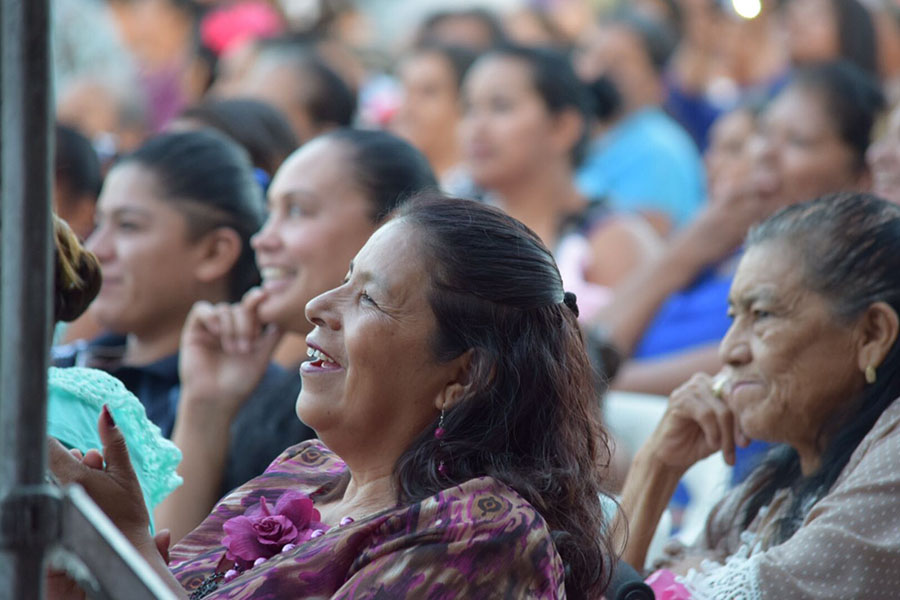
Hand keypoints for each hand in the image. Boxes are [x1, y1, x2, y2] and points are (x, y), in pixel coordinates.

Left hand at [48, 406, 150, 547]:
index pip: (50, 446)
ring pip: (61, 474)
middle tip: (100, 465)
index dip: (59, 438)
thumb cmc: (127, 511)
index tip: (72, 441)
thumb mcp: (125, 472)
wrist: (124, 546)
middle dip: (80, 458)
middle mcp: (59, 487)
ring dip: (79, 471)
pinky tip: (93, 496)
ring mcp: (58, 500)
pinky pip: (62, 488)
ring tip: (101, 482)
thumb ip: (113, 440)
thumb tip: (106, 411)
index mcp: (73, 475)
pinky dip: (77, 486)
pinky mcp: (60, 510)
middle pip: (59, 460)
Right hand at [178, 288, 282, 419]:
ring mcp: (212, 327)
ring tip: (232, 350)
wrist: (215, 400)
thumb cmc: (240, 383)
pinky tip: (217, 332)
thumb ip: (273, 338)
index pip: (255, 308)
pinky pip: (201, 309)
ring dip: (231, 328)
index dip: (260, 304)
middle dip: (246, 325)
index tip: (265, 301)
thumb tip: (285, 317)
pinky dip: (211, 316)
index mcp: (248, 330)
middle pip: (241, 308)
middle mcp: (230, 326)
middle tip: (246, 348)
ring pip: (224, 309)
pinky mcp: (194, 330)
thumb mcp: (261, 358)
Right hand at [645, 373, 749, 470]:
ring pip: (721, 410)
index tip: (747, 442)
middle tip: (742, 446)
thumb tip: (760, 415)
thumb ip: (739, 418)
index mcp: (715, 383)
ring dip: (726, 434)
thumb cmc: (698, 442)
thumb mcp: (725, 430)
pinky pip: (706, 415)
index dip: (747, 416)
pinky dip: (713, 433)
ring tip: (725, 451)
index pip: (740, 393)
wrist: (671, 457)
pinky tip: (711, 444)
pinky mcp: (678, 401)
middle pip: (733, 399)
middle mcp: (702, 381)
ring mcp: (689, 389)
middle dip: (739, 426)